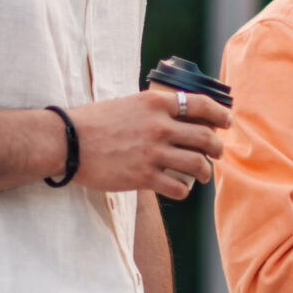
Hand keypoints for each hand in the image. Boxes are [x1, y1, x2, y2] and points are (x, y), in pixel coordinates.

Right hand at [69, 88, 230, 200]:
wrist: (66, 141)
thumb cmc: (94, 122)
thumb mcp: (129, 103)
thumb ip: (155, 109)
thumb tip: (180, 115)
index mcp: (156, 103)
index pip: (202, 105)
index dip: (220, 115)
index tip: (227, 123)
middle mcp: (159, 126)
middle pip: (206, 138)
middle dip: (218, 148)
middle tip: (217, 153)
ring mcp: (153, 152)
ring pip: (198, 164)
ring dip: (205, 172)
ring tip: (203, 175)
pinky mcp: (143, 176)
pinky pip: (178, 187)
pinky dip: (184, 190)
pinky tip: (180, 189)